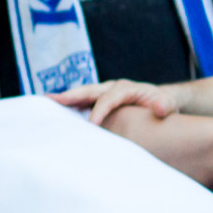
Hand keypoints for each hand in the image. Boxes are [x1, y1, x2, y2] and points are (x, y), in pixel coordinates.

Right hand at [50, 80, 180, 123]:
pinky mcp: (98, 103)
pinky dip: (68, 108)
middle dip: (70, 95)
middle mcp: (111, 88)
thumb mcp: (168, 104)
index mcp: (126, 88)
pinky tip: (53, 116)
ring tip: (44, 104)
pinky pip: (81, 104)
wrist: (162, 102)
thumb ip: (165, 105)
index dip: (100, 110)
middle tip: (50, 99)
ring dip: (64, 100)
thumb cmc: (163, 104)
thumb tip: (159, 108)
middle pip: (88, 90)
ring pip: (81, 96)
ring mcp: (103, 95)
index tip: (92, 124)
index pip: (109, 98)